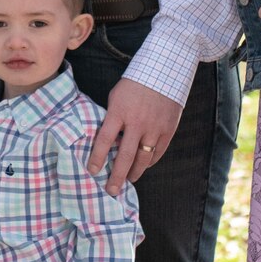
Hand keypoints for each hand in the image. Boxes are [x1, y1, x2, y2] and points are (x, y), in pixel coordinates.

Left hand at [88, 76, 181, 193]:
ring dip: (134, 172)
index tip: (92, 171)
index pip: (104, 140)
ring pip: (143, 158)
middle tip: (111, 190)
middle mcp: (137, 123)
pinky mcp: (168, 129)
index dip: (97, 158)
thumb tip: (108, 139)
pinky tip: (143, 166)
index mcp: (119, 112)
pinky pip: (158, 152)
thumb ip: (112, 117)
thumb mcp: (117, 96)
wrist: (164, 71)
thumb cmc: (135, 83)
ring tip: (128, 180)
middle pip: (124, 156)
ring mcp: (154, 127)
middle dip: (116, 176)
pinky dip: (149, 162)